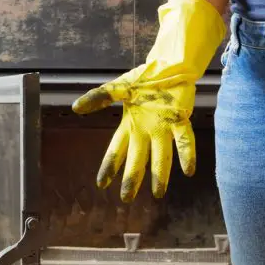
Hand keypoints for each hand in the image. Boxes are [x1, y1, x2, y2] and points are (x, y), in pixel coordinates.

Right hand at [72, 66, 196, 201]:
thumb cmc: (145, 78)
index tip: (102, 184)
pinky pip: (184, 140)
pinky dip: (187, 155)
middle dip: (132, 178)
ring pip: (161, 155)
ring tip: (158, 193)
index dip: (110, 166)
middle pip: (137, 159)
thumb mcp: (118, 87)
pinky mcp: (181, 120)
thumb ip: (99, 97)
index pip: (117, 150)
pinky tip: (189, 171)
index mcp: (130, 125)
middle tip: (127, 198)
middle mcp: (147, 131)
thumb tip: (75, 107)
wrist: (169, 66)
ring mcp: (164, 128)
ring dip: (160, 174)